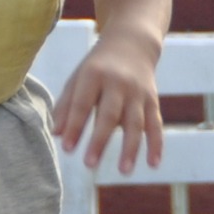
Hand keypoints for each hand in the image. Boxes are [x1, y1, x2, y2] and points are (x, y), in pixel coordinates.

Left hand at [52, 32, 166, 175]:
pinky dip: (156, 144)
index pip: (83, 104)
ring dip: (130, 148)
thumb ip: (66, 105)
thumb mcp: (78, 77)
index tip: (67, 149)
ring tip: (124, 171)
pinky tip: (153, 164)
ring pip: (135, 123)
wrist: (132, 42)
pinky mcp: (153, 99)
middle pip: (109, 115)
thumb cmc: (98, 65)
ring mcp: (138, 92)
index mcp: (94, 75)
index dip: (75, 126)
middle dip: (100, 140)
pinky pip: (155, 124)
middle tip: (89, 164)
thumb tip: (57, 134)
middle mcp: (118, 83)